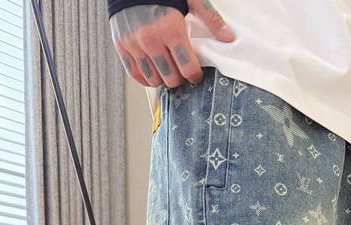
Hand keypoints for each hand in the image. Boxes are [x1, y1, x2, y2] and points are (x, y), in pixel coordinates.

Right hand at [110, 1, 234, 88]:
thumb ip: (210, 19)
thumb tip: (228, 36)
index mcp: (170, 30)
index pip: (188, 69)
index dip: (195, 75)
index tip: (195, 73)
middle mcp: (151, 40)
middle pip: (171, 79)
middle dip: (179, 77)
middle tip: (181, 70)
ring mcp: (134, 45)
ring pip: (153, 80)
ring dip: (163, 78)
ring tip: (167, 68)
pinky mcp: (122, 46)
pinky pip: (135, 74)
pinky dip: (145, 77)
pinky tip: (153, 70)